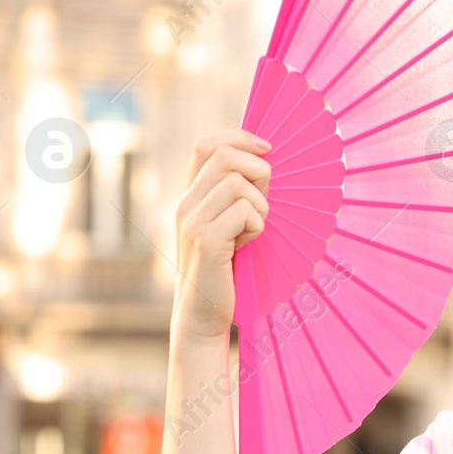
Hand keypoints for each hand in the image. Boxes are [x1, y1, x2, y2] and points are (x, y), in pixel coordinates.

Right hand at [171, 130, 272, 342]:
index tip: (267, 149)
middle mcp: (185, 203)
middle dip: (259, 172)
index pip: (207, 145)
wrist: (202, 316)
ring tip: (251, 233)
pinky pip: (245, 211)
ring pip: (240, 184)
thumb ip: (236, 199)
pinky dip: (258, 227)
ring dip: (261, 207)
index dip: (239, 137)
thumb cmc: (226, 273)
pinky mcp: (205, 239)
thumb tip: (267, 163)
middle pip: (226, 156)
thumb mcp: (229, 229)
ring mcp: (191, 220)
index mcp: (190, 196)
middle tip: (263, 204)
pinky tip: (247, 245)